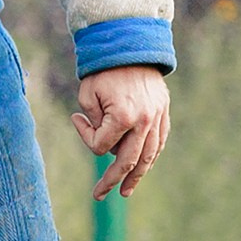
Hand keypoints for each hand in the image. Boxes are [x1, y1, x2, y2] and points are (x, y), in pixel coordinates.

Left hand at [70, 65, 169, 200]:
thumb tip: (104, 145)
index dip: (85, 135)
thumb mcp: (88, 95)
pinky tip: (142, 168)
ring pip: (148, 156)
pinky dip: (150, 157)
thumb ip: (93, 125)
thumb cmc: (104, 70)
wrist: (131, 46)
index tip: (77, 117)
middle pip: (127, 162)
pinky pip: (159, 142)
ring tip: (125, 192)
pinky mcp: (163, 113)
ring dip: (136, 177)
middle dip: (111, 180)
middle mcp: (144, 122)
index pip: (101, 146)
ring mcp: (157, 119)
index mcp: (123, 117)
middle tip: (100, 194)